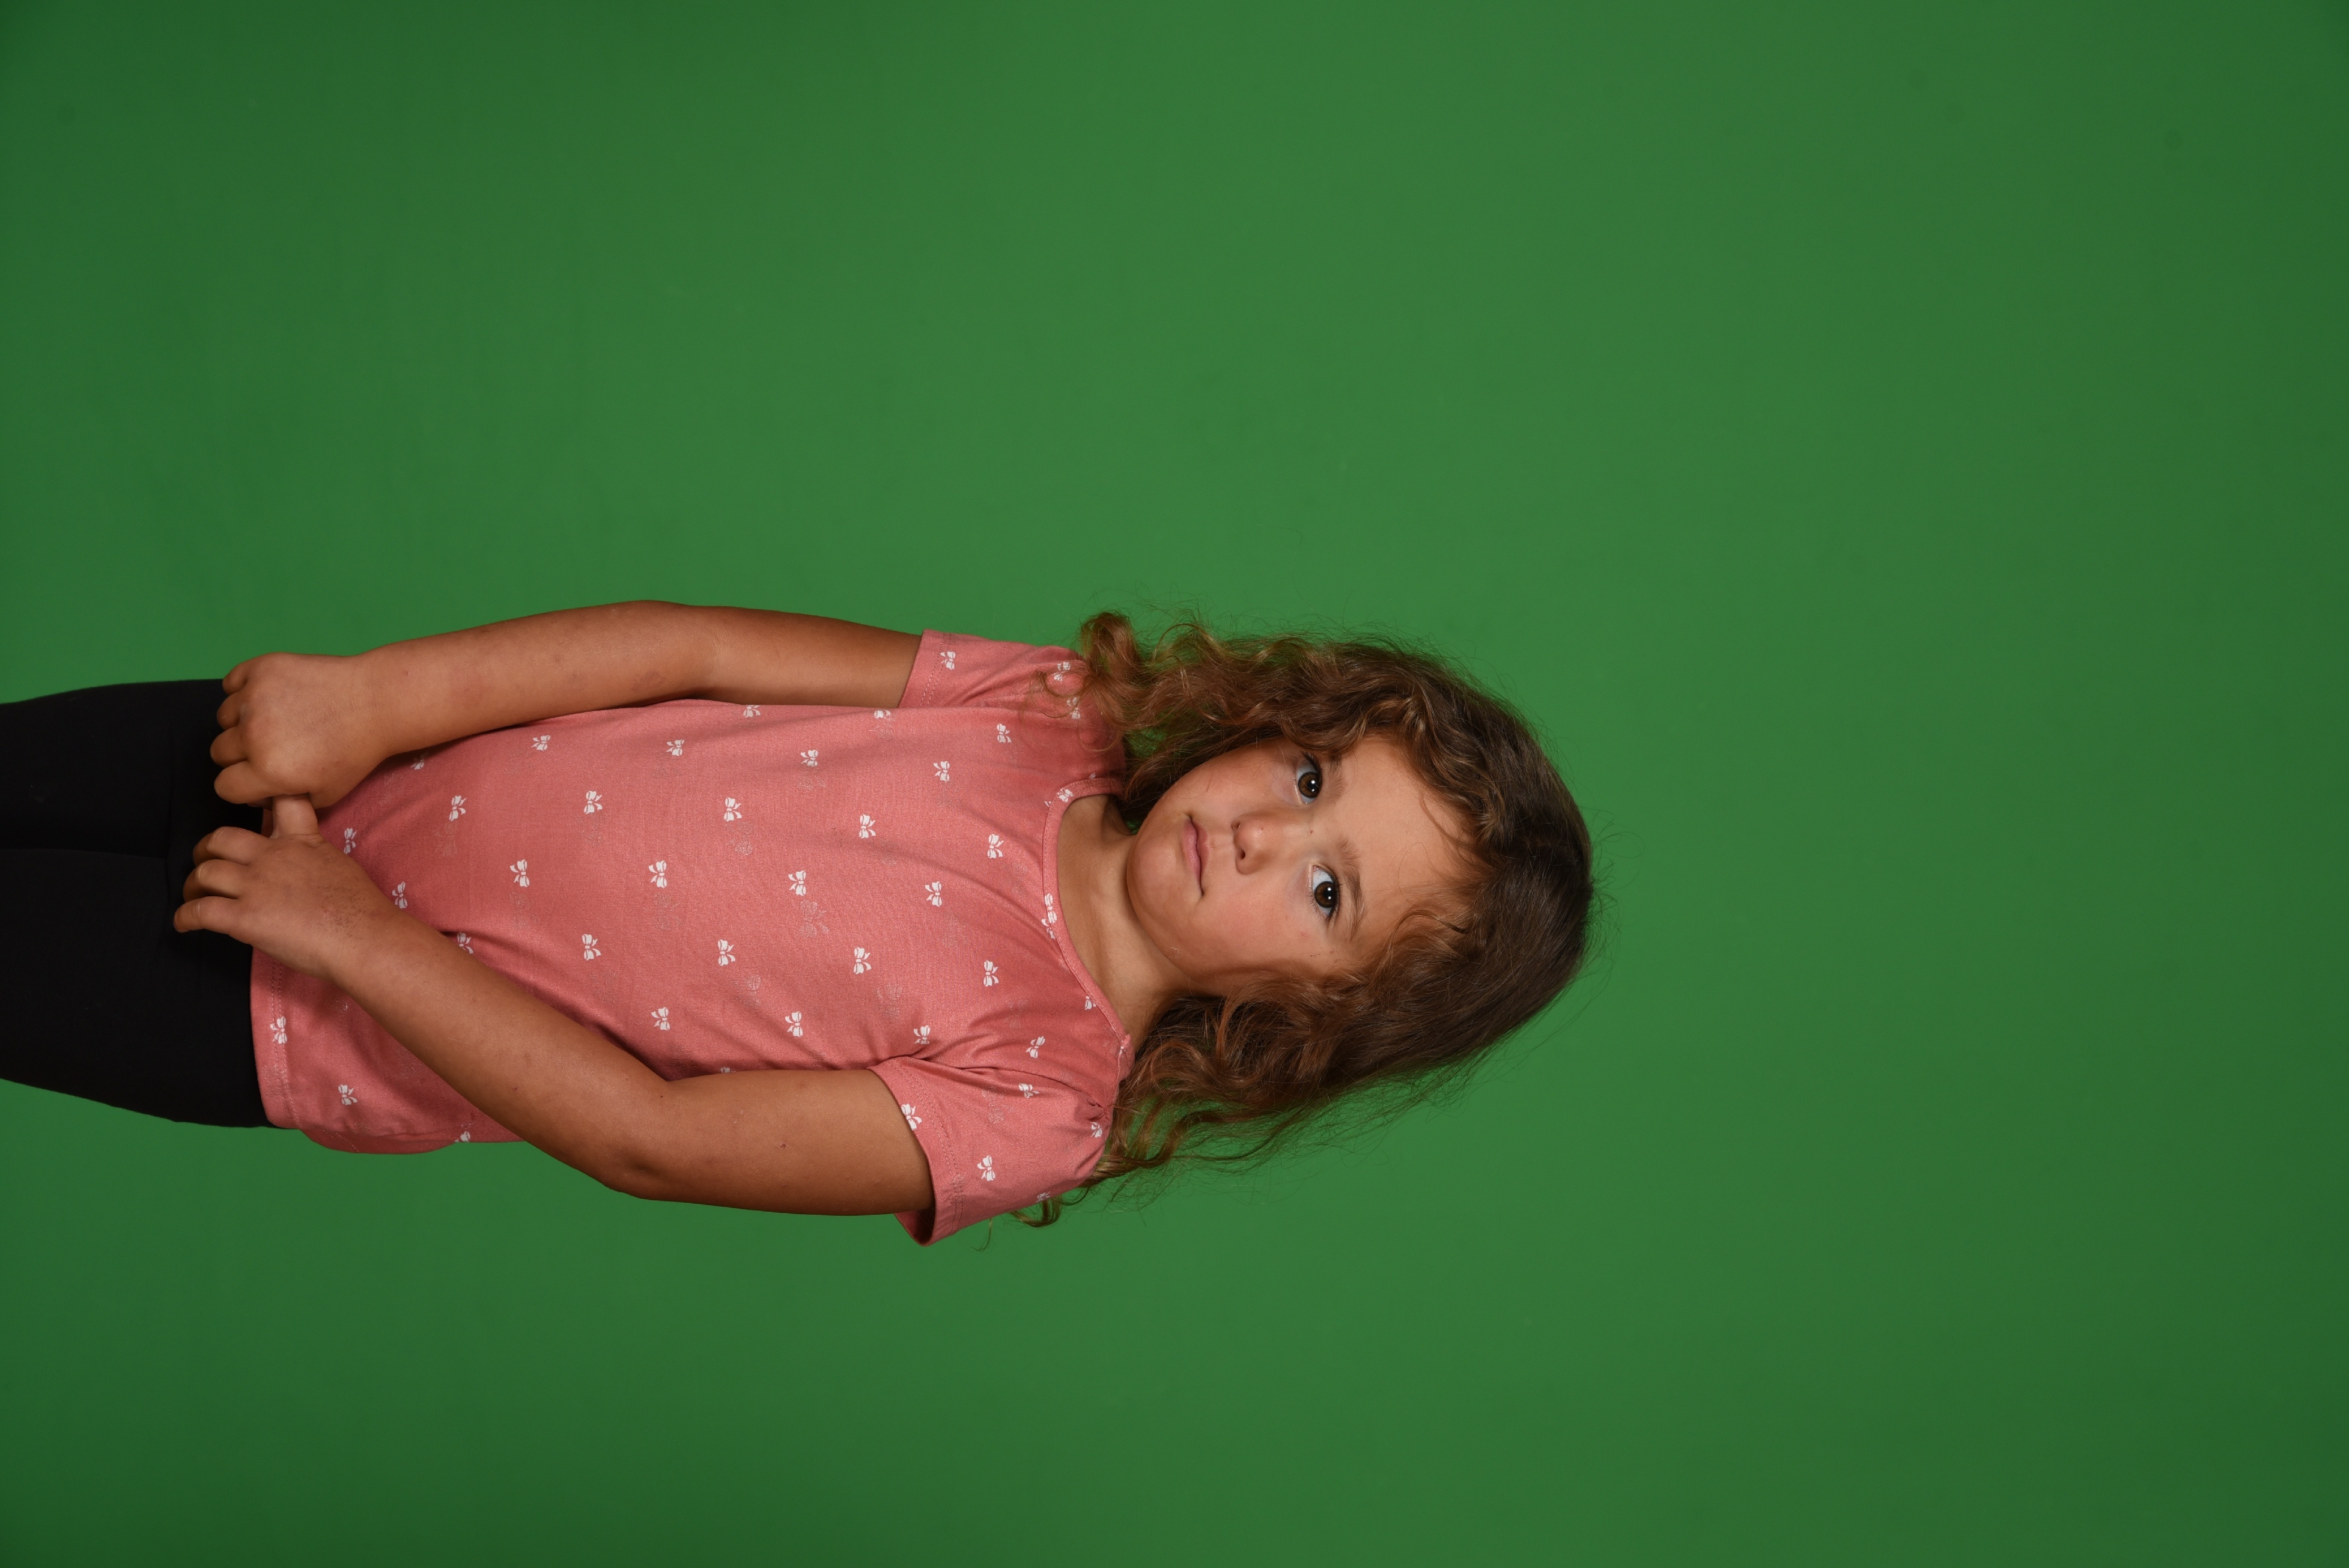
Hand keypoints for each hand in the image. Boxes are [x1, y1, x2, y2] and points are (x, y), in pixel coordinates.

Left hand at [175, 796, 401, 980]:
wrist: (363, 937)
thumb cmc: (362, 910)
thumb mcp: (340, 866)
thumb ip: (312, 859)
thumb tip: (298, 873)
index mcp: (301, 841)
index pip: (281, 802)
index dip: (263, 797)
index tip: (253, 806)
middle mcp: (273, 856)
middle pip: (222, 838)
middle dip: (206, 849)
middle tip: (204, 862)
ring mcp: (256, 885)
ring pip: (205, 873)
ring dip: (193, 885)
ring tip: (193, 896)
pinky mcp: (244, 918)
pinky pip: (200, 912)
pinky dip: (185, 917)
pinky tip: (183, 923)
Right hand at [211, 652, 389, 806]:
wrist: (377, 702)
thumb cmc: (355, 752)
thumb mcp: (326, 794)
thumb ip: (285, 803)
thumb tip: (256, 797)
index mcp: (269, 771)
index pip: (224, 786)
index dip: (242, 785)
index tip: (259, 776)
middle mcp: (254, 735)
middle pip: (220, 752)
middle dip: (241, 755)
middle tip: (272, 747)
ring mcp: (255, 697)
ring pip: (224, 718)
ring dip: (241, 722)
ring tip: (275, 719)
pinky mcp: (261, 668)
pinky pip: (232, 683)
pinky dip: (244, 689)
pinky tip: (269, 696)